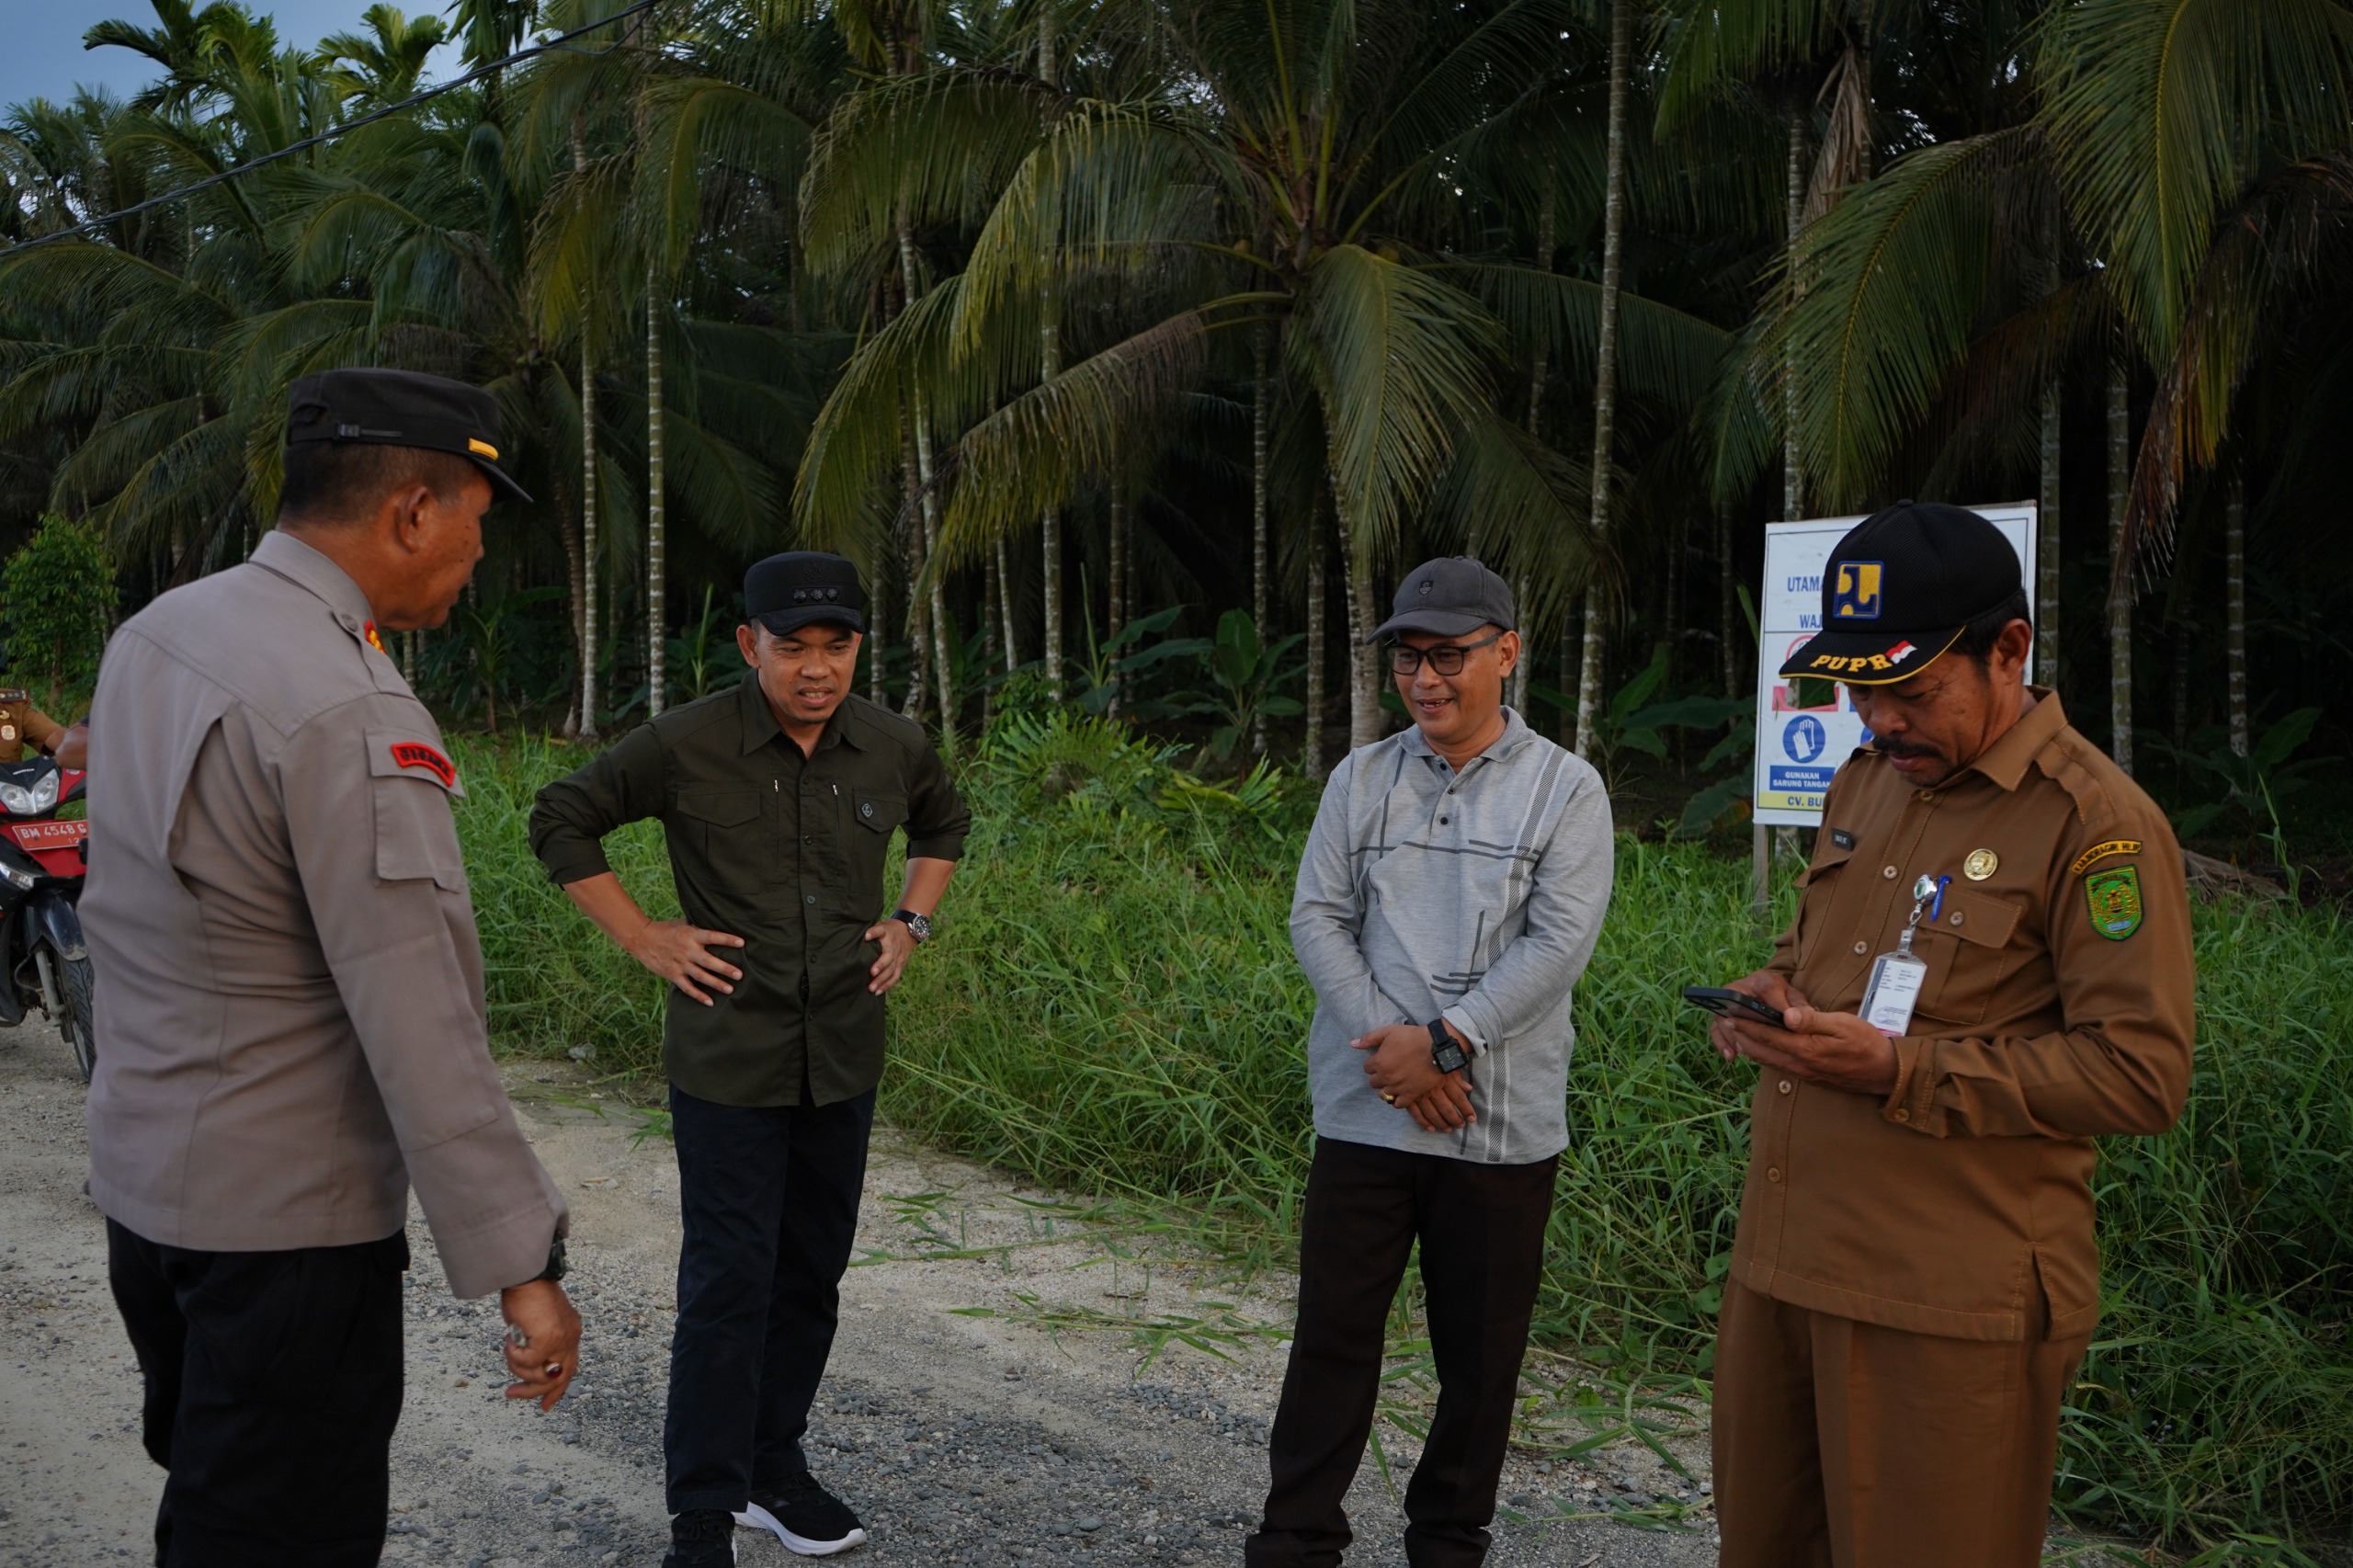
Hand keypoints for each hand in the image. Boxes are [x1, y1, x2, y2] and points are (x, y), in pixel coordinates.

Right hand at [499, 1278, 581, 1410]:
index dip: (556, 1389)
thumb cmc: (526, 1294)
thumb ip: (536, 1343)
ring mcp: (562, 1340)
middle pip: (558, 1378)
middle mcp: (571, 1338)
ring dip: (517, 1368)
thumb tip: (527, 1364)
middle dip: (534, 1391)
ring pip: (540, 1374)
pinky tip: (509, 1339)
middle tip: (511, 1394)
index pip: (569, 1369)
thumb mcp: (535, 1324)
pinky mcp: (549, 1340)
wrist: (526, 1276)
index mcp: (571, 1333)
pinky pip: (528, 1361)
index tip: (545, 1405)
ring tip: (508, 1349)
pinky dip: (514, 1355)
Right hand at [625, 918, 744, 1004]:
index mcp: (691, 935)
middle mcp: (687, 950)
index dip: (727, 939)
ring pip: (700, 976)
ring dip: (715, 983)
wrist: (642, 938)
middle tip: (740, 975)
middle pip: (708, 961)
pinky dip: (698, 995)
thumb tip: (718, 921)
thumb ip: (699, 926)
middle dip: (725, 968)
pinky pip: (687, 987)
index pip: (712, 936)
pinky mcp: (672, 974)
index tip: (742, 943)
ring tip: (730, 989)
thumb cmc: (667, 929)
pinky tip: (710, 1002)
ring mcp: (680, 964)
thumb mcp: (684, 923)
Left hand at [861, 916, 915, 994]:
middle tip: (871, 973)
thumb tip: (862, 935)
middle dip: (880, 966)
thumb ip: (872, 930)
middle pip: (888, 957)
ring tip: (872, 989)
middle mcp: (894, 947)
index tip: (866, 937)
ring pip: (892, 970)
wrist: (909, 931)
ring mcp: (899, 958)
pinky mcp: (901, 965)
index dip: (873, 933)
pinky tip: (878, 992)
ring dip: (882, 980)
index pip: (880, 931)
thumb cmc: (889, 930)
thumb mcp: (881, 925)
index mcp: (887, 934)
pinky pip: (895, 977)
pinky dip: (887, 985)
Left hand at [1351, 1022, 1476, 1132]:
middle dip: (1379, 1076)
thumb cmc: (1412, 1037)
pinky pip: (1398, 1104)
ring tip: (1395, 1082)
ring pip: (1384, 1093)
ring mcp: (1398, 1087)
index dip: (1374, 1063)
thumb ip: (1369, 1038)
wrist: (1436, 1048)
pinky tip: (1401, 1093)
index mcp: (1379, 1062)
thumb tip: (1352, 1044)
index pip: (1367, 1068)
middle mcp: (1386, 1077)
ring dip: (1388, 1088)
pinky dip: (1398, 1100)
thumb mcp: (1389, 1031)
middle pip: (1374, 1082)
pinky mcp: (1411, 1094)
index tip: (1381, 1060)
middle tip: (1389, 1071)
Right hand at [1707, 970, 1809, 1063]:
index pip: (1766, 988)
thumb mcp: (1799, 1003)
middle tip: (1757, 1041)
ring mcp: (1727, 1002)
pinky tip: (1731, 1056)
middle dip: (1746, 1025)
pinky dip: (1722, 1042)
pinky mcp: (1721, 1015)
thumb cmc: (1788, 1002)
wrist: (1776, 999)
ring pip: (1723, 1016)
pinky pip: (1715, 1028)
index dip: (1775, 1005)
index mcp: (1764, 980)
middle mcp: (1741, 987)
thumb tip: (1792, 1020)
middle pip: (1735, 1003)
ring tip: (1743, 1051)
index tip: (1785, 1023)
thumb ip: (1802, 1011)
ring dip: (1732, 1035)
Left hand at [1708, 972, 1897, 1095]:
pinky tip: (1760, 1050)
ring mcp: (1804, 1072)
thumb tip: (1787, 1015)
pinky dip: (1764, 1056)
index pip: (1768, 1034)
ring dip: (1750, 1047)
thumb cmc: (1866, 1042)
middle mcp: (1800, 1063)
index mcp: (1806, 1048)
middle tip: (1724, 1022)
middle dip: (1741, 1036)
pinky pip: (1779, 1066)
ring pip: (1768, 1060)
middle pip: (1762, 1049)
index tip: (1729, 1013)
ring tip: (1735, 1035)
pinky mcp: (1809, 1077)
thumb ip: (1812, 1020)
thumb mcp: (1842, 1024)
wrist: (1885, 1072)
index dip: (1747, 1024)